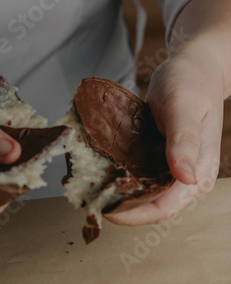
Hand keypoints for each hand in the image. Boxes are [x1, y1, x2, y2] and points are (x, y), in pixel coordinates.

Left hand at [105, 0, 230, 226]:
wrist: (194, 69)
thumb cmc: (192, 83)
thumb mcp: (185, 108)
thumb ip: (184, 141)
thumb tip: (185, 177)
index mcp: (198, 172)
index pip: (162, 208)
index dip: (132, 214)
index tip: (103, 208)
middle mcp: (183, 177)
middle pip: (148, 205)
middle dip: (117, 206)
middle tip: (87, 195)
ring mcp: (169, 169)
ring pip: (140, 192)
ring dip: (113, 192)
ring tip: (84, 183)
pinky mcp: (157, 159)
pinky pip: (136, 174)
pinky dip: (115, 174)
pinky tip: (95, 167)